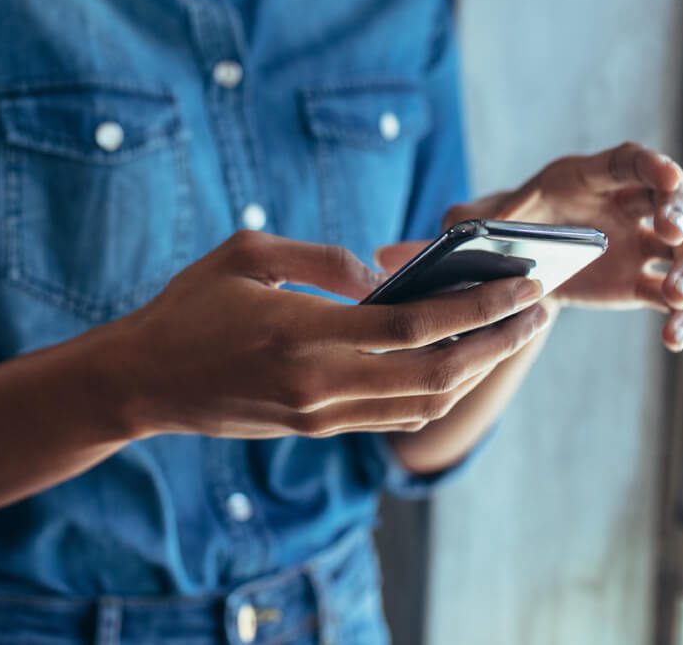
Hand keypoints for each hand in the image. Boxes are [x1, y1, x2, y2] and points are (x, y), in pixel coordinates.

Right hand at [101, 230, 551, 439]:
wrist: (143, 382)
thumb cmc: (189, 306)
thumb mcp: (247, 253)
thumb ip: (321, 257)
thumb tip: (380, 276)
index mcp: (305, 335)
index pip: (416, 326)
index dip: (478, 306)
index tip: (522, 284)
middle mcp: (321, 385)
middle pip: (437, 371)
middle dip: (498, 341)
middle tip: (539, 310)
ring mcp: (321, 415)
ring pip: (423, 402)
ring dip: (476, 370)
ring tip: (509, 333)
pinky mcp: (316, 429)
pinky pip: (394, 416)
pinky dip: (437, 391)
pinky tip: (457, 362)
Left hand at [383, 142, 682, 352]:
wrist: (515, 261)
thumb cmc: (496, 229)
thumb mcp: (470, 226)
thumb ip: (440, 234)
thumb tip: (385, 258)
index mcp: (587, 177)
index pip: (631, 161)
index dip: (651, 167)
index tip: (664, 178)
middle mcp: (625, 205)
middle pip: (674, 200)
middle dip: (678, 214)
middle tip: (668, 232)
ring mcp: (642, 244)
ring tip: (674, 294)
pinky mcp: (645, 283)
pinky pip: (679, 298)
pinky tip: (673, 337)